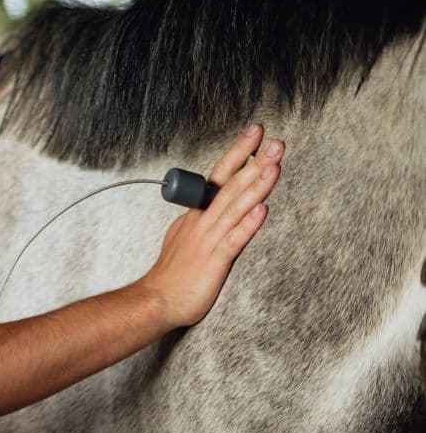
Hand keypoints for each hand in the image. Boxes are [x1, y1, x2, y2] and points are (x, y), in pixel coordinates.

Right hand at [136, 124, 283, 326]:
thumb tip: (216, 202)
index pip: (219, 176)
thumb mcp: (184, 235)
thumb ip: (202, 218)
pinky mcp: (215, 260)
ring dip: (256, 185)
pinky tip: (263, 209)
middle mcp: (203, 221)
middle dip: (255, 161)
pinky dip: (248, 224)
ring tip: (274, 165)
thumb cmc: (173, 272)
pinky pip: (234, 240)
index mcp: (197, 214)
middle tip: (275, 141)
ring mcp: (208, 239)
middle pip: (230, 185)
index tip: (255, 133)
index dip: (238, 153)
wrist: (157, 299)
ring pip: (235, 207)